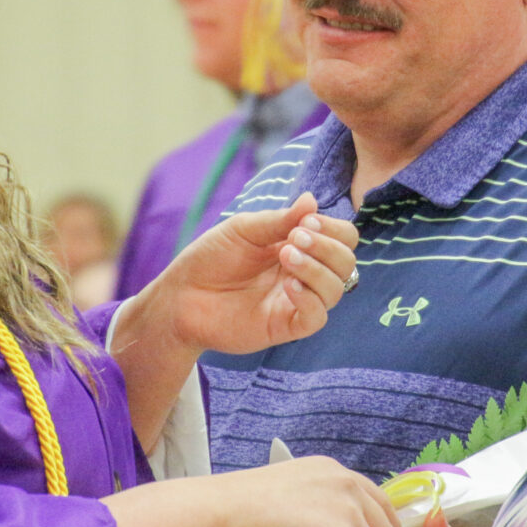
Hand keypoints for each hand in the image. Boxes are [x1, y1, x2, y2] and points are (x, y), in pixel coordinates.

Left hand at [150, 192, 358, 356]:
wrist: (181, 294)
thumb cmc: (211, 257)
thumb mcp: (245, 229)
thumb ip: (280, 219)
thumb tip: (312, 201)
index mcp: (299, 246)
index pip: (342, 237)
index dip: (333, 228)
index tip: (306, 221)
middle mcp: (304, 273)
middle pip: (346, 262)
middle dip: (327, 246)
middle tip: (294, 238)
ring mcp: (296, 300)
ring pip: (336, 288)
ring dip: (317, 268)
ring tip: (286, 256)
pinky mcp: (285, 326)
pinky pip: (317, 317)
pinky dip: (310, 298)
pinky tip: (289, 285)